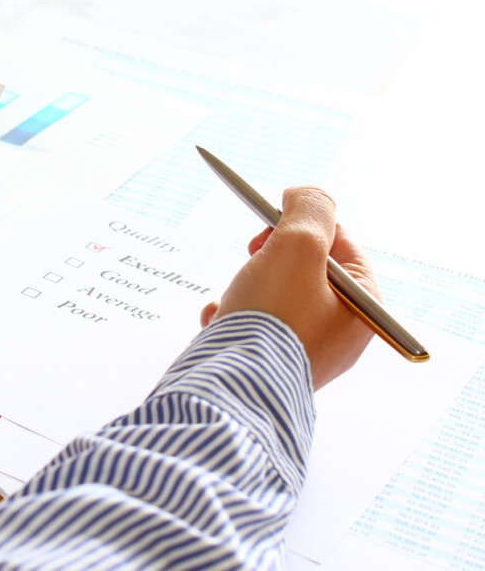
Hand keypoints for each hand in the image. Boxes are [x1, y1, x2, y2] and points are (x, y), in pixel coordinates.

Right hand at [200, 186, 376, 390]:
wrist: (230, 386)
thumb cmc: (272, 318)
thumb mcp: (298, 245)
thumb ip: (310, 208)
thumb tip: (305, 195)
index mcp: (362, 309)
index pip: (340, 244)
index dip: (302, 223)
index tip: (270, 222)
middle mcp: (338, 335)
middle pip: (303, 268)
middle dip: (269, 256)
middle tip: (252, 253)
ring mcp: (300, 352)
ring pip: (270, 294)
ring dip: (244, 285)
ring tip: (234, 297)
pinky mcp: (265, 364)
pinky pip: (249, 325)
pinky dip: (230, 316)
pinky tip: (219, 322)